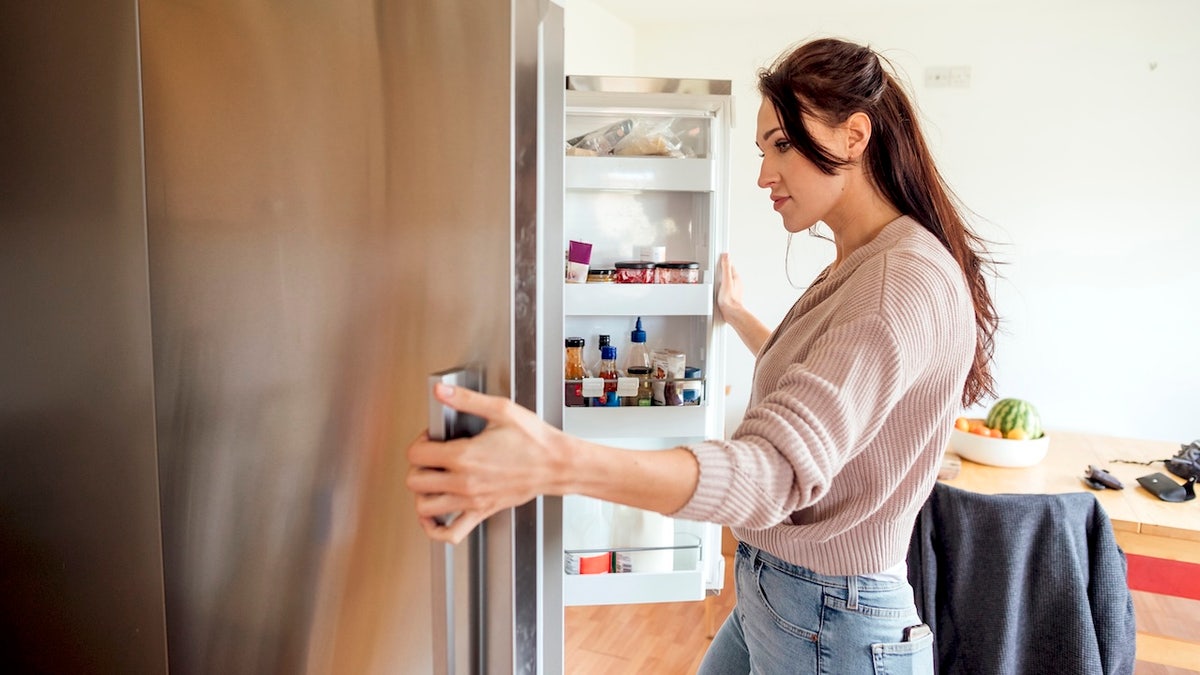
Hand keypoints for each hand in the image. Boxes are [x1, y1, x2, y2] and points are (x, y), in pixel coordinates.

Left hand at [406, 383, 564, 543]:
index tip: (431, 438)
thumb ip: (467, 400)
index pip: (417, 454)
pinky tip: (435, 516)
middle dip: (418, 467)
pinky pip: (450, 533)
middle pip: (415, 481)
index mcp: (464, 456)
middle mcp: (464, 482)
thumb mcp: (501, 410)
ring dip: (422, 495)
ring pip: (425, 508)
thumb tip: (442, 391)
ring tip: (431, 482)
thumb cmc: (535, 440)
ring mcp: (471, 501)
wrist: (557, 465)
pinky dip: (435, 529)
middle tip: (430, 458)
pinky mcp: (482, 512)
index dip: (419, 442)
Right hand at [716, 252, 743, 320]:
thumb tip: (726, 256)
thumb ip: (726, 268)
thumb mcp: (726, 280)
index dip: (724, 260)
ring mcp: (732, 289)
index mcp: (735, 277)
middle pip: (727, 272)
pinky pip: (724, 287)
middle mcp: (735, 282)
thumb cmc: (729, 299)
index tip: (720, 255)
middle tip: (717, 263)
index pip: (729, 265)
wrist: (731, 312)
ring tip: (715, 274)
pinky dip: (720, 285)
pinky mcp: (728, 295)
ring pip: (726, 280)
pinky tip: (716, 287)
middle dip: (722, 268)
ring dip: (720, 277)